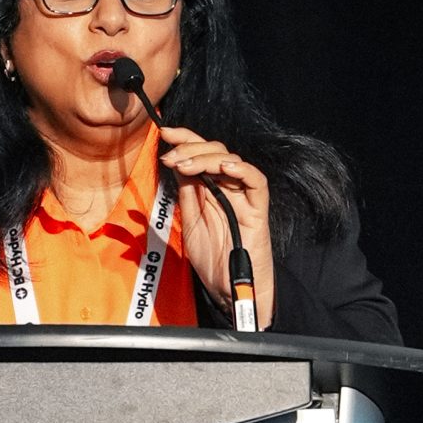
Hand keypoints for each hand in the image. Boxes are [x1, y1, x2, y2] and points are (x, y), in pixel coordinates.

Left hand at [157, 128, 275, 326]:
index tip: (165, 132)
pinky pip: (256, 182)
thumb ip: (186, 196)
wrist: (229, 290)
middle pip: (215, 151)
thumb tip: (174, 166)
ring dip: (205, 158)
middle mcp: (227, 189)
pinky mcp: (257, 210)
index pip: (199, 154)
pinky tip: (224, 168)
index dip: (185, 139)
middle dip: (190, 147)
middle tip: (170, 155)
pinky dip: (242, 170)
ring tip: (184, 165)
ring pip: (231, 161)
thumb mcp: (189, 223)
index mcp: (210, 190)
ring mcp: (243, 198)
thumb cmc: (213, 261)